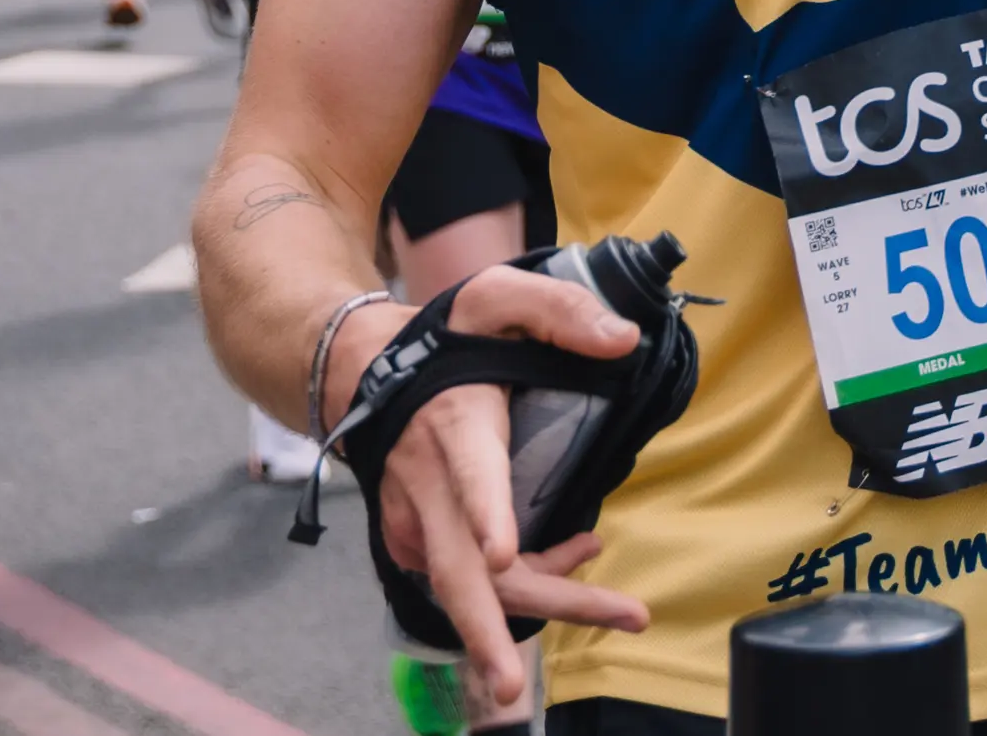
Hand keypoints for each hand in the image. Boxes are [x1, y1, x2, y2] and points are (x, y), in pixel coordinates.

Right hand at [336, 267, 652, 713]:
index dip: (486, 515)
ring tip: (618, 612)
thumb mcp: (498, 300)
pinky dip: (520, 586)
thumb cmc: (447, 337)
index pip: (470, 475)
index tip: (500, 554)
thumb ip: (559, 310)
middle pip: (460, 573)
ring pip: (466, 590)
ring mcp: (418, 521)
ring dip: (526, 620)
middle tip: (514, 686)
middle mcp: (429, 486)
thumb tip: (622, 340)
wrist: (364, 369)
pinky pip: (467, 581)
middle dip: (489, 630)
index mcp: (454, 426)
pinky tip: (573, 561)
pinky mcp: (415, 541)